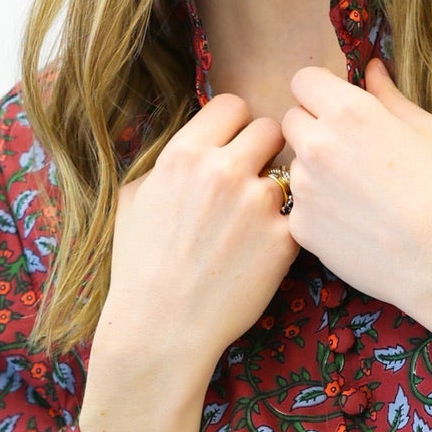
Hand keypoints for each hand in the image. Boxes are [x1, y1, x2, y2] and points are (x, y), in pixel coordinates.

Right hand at [92, 94, 297, 393]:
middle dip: (263, 150)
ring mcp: (257, 205)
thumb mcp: (134, 198)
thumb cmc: (139, 264)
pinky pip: (297, 216)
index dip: (234, 125)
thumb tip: (195, 144)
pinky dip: (284, 230)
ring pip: (287, 173)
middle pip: (270, 128)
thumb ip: (168, 161)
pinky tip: (261, 250)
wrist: (161, 326)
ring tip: (250, 223)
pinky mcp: (283, 240)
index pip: (233, 105)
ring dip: (274, 192)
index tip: (231, 146)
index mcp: (185, 153)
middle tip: (251, 179)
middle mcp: (223, 170)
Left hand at [279, 57, 431, 325]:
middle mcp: (317, 144)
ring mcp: (304, 187)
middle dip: (314, 128)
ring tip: (356, 193)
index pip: (303, 80)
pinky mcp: (299, 225)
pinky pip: (299, 205)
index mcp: (348, 111)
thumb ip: (389, 96)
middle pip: (292, 120)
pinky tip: (352, 222)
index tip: (336, 108)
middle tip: (349, 152)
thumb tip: (372, 68)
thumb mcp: (429, 131)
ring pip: (295, 164)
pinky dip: (318, 210)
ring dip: (315, 170)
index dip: (321, 92)